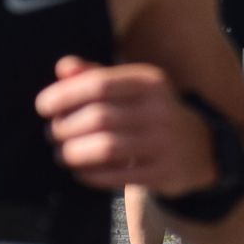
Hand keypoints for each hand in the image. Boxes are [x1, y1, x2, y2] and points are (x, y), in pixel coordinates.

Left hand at [37, 56, 212, 193]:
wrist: (200, 149)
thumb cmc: (151, 113)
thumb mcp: (131, 88)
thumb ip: (95, 75)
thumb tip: (62, 68)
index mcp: (149, 81)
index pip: (99, 84)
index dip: (64, 95)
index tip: (43, 106)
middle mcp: (161, 109)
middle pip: (98, 118)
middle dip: (65, 128)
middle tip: (53, 134)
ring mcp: (165, 142)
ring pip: (105, 148)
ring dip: (74, 153)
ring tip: (63, 154)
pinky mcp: (164, 172)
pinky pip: (117, 175)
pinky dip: (91, 175)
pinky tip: (81, 172)